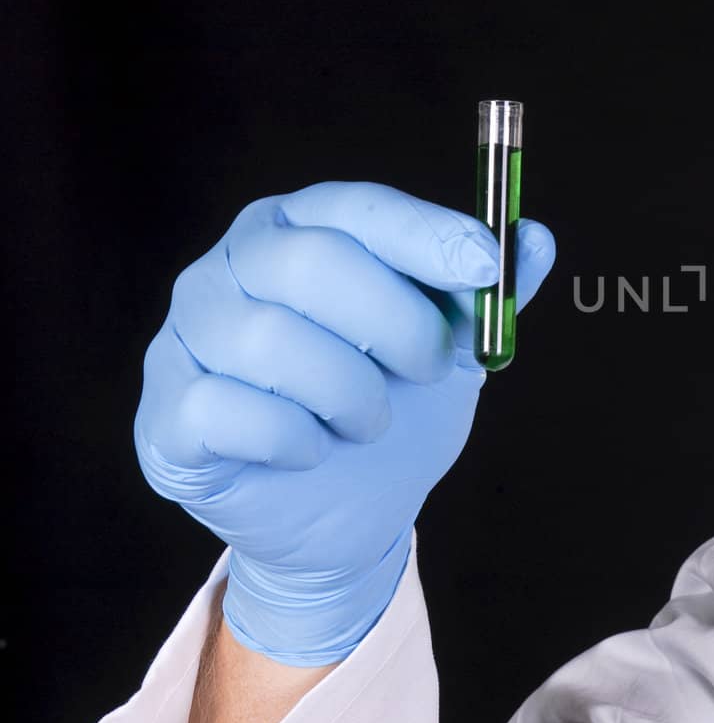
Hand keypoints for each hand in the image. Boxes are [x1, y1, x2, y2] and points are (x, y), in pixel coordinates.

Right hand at [133, 181, 555, 665]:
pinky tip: (312, 450)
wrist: (344, 515)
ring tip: (369, 420)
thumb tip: (536, 238)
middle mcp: (233, 266)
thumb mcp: (453, 349)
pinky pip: (227, 409)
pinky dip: (293, 439)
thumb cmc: (391, 408)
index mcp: (302, 229)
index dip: (426, 235)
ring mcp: (188, 336)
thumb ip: (489, 295)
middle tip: (432, 367)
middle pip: (311, 262)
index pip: (358, 207)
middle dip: (396, 322)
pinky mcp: (167, 412)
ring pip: (271, 339)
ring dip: (350, 394)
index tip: (485, 269)